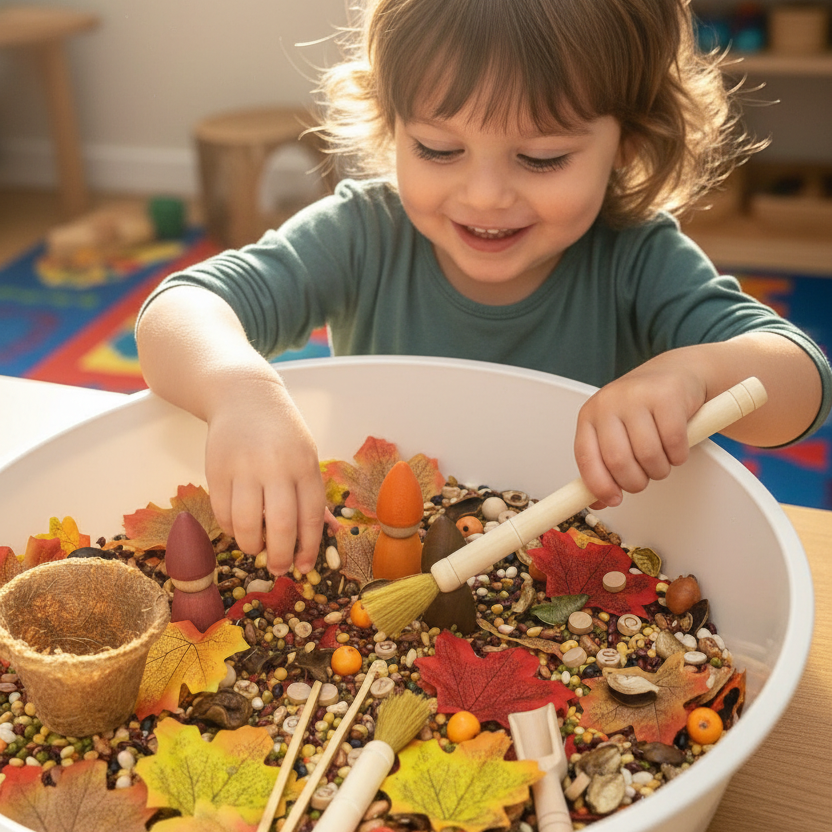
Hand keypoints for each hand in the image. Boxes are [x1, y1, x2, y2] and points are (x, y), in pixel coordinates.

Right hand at [204, 375, 325, 575]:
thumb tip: (326, 534)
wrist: (245, 397)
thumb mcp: (306, 455)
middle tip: (278, 569)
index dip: (308, 547)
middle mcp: (276, 467)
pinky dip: (231, 530)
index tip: (304, 566)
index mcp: (305, 465)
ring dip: (252, 545)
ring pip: (246, 524)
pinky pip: (223, 513)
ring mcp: (244, 469)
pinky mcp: (216, 470)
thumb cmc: (282, 433)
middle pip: (280, 525)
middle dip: (280, 556)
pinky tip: (238, 530)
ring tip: (256, 548)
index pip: (310, 516)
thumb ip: (312, 493)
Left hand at [573, 355, 706, 508]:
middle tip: (644, 479)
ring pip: (648, 455)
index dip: (599, 485)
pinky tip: (676, 448)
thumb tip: (598, 502)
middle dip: (635, 482)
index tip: (614, 499)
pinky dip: (678, 455)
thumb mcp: (616, 432)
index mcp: (590, 415)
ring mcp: (637, 397)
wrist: (675, 373)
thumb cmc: (642, 408)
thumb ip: (604, 464)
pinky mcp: (667, 396)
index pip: (586, 457)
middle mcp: (609, 403)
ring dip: (659, 470)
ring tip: (661, 460)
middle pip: (617, 461)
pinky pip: (673, 443)